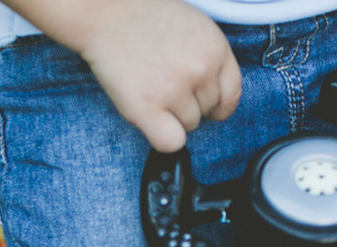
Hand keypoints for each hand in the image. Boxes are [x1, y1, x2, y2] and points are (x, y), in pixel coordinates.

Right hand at [4, 0, 241, 151]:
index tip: (207, 105)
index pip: (231, 95)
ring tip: (151, 88)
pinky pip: (171, 143)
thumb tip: (219, 100)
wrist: (105, 11)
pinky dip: (162, 137)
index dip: (218, 104)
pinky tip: (150, 117)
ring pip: (189, 127)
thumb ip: (211, 60)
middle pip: (207, 112)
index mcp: (216, 48)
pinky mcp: (147, 107)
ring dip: (171, 116)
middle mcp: (199, 70)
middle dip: (188, 102)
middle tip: (164, 81)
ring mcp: (173, 90)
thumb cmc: (146, 18)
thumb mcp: (195, 28)